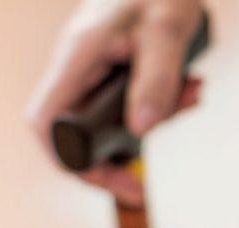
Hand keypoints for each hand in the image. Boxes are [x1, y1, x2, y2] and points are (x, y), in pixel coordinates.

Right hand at [26, 0, 203, 204]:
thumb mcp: (168, 30)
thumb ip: (157, 79)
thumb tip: (142, 130)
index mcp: (78, 57)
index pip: (46, 123)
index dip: (69, 159)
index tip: (110, 180)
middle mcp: (80, 68)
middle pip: (76, 134)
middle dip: (115, 157)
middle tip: (143, 185)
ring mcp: (98, 72)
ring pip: (112, 121)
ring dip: (154, 120)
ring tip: (193, 95)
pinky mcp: (120, 72)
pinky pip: (134, 104)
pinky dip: (163, 104)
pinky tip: (192, 88)